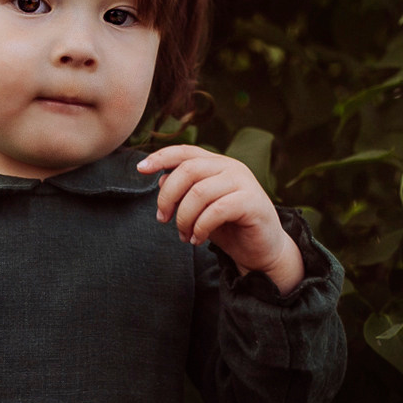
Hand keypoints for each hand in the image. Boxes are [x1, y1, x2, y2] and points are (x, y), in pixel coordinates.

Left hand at [136, 145, 304, 293]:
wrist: (262, 250)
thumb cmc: (229, 227)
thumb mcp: (200, 209)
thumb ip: (184, 192)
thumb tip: (161, 179)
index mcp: (217, 164)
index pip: (186, 152)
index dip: (161, 157)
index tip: (140, 169)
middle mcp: (231, 167)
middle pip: (187, 171)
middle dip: (167, 197)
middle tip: (162, 220)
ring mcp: (243, 182)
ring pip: (199, 192)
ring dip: (184, 218)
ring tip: (184, 236)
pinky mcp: (252, 202)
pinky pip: (216, 210)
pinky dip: (200, 227)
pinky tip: (197, 240)